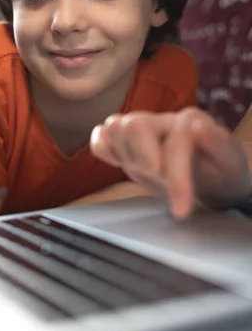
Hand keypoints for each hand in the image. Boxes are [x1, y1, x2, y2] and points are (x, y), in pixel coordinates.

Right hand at [90, 108, 251, 219]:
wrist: (213, 178)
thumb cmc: (222, 170)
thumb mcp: (229, 160)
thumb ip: (216, 141)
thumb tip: (196, 126)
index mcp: (189, 120)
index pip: (174, 141)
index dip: (176, 177)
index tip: (181, 210)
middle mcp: (162, 119)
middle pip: (134, 125)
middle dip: (145, 161)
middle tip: (160, 182)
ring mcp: (142, 128)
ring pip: (115, 126)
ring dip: (127, 157)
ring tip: (148, 175)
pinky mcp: (125, 141)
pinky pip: (101, 135)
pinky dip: (102, 148)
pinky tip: (118, 162)